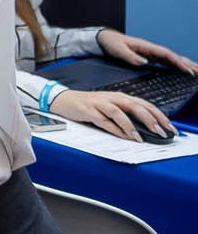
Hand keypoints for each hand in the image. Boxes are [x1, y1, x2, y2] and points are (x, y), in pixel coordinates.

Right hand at [52, 88, 174, 139]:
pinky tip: (121, 135)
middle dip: (150, 120)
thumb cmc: (89, 105)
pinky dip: (114, 128)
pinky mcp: (88, 111)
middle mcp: (112, 98)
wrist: (63, 99)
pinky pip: (103, 120)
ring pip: (119, 112)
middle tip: (160, 132)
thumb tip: (146, 128)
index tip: (170, 128)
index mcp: (120, 97)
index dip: (159, 116)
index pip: (145, 104)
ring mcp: (100, 104)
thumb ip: (127, 114)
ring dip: (131, 125)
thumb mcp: (111, 106)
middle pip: (135, 106)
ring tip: (139, 137)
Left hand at [99, 30, 197, 73]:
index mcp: (146, 47)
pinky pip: (166, 61)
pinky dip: (176, 64)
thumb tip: (144, 62)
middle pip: (173, 56)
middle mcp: (151, 49)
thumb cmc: (111, 44)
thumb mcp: (118, 50)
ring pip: (172, 58)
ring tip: (196, 71)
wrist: (105, 39)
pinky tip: (182, 70)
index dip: (178, 62)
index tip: (188, 71)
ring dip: (184, 64)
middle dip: (187, 64)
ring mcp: (151, 52)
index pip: (166, 54)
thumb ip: (130, 56)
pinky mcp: (149, 56)